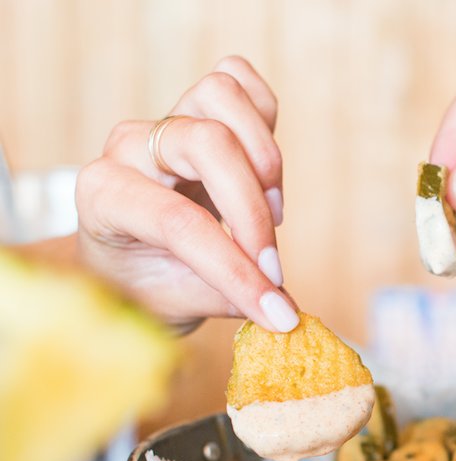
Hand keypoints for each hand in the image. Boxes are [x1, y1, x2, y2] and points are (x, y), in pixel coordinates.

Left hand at [75, 56, 298, 331]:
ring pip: (221, 94)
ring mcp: (164, 120)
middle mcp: (129, 147)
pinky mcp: (197, 109)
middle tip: (272, 265)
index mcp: (104, 196)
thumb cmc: (145, 284)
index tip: (275, 313)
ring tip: (271, 213)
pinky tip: (265, 178)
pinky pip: (240, 82)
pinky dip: (265, 123)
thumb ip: (225, 298)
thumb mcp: (174, 305)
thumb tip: (281, 307)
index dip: (237, 271)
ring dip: (264, 158)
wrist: (130, 264)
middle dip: (253, 211)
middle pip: (207, 143)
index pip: (180, 223)